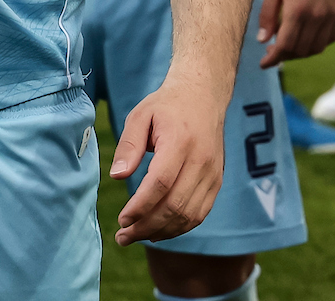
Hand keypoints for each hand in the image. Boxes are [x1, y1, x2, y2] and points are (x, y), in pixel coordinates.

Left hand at [109, 71, 227, 245]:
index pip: (160, 183)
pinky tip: (159, 231)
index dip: (141, 206)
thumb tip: (116, 176)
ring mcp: (213, 174)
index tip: (122, 219)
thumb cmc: (166, 106)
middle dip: (147, 226)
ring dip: (162, 232)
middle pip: (175, 205)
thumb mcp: (139, 115)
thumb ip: (128, 145)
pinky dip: (179, 228)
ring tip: (136, 236)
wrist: (203, 97)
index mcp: (179, 141)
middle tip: (123, 237)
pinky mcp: (217, 182)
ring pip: (189, 215)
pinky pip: (200, 213)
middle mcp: (201, 160)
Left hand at [256, 0, 334, 65]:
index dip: (273, 58)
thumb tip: (263, 40)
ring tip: (289, 44)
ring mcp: (333, 15)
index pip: (285, 45)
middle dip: (285, 55)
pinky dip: (318, 43)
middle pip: (301, 50)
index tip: (264, 64)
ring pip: (317, 47)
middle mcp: (317, 16)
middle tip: (273, 51)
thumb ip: (267, 15)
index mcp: (298, 9)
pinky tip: (308, 36)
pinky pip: (331, 38)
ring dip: (302, 51)